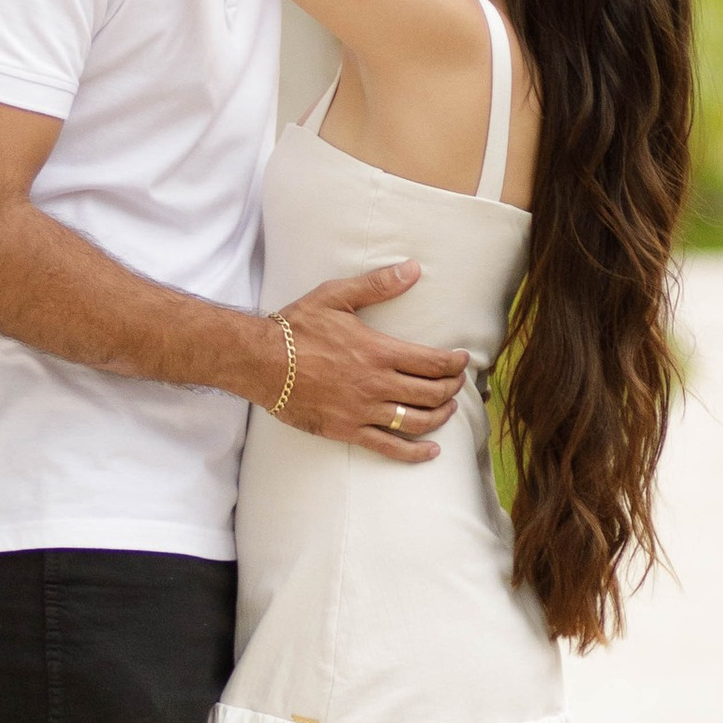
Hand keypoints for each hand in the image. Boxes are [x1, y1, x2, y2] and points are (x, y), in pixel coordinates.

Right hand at [265, 264, 467, 459]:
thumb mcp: (335, 297)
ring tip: (448, 410)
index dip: (454, 363)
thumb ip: (377, 285)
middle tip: (458, 383)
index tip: (463, 360)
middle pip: (431, 393)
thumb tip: (412, 268)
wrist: (260, 362)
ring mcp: (363, 412)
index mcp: (378, 352)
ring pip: (416, 422)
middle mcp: (376, 385)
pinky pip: (389, 448)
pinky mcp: (347, 431)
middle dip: (452, 389)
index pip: (432, 362)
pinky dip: (414, 453)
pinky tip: (431, 452)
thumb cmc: (296, 327)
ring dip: (440, 417)